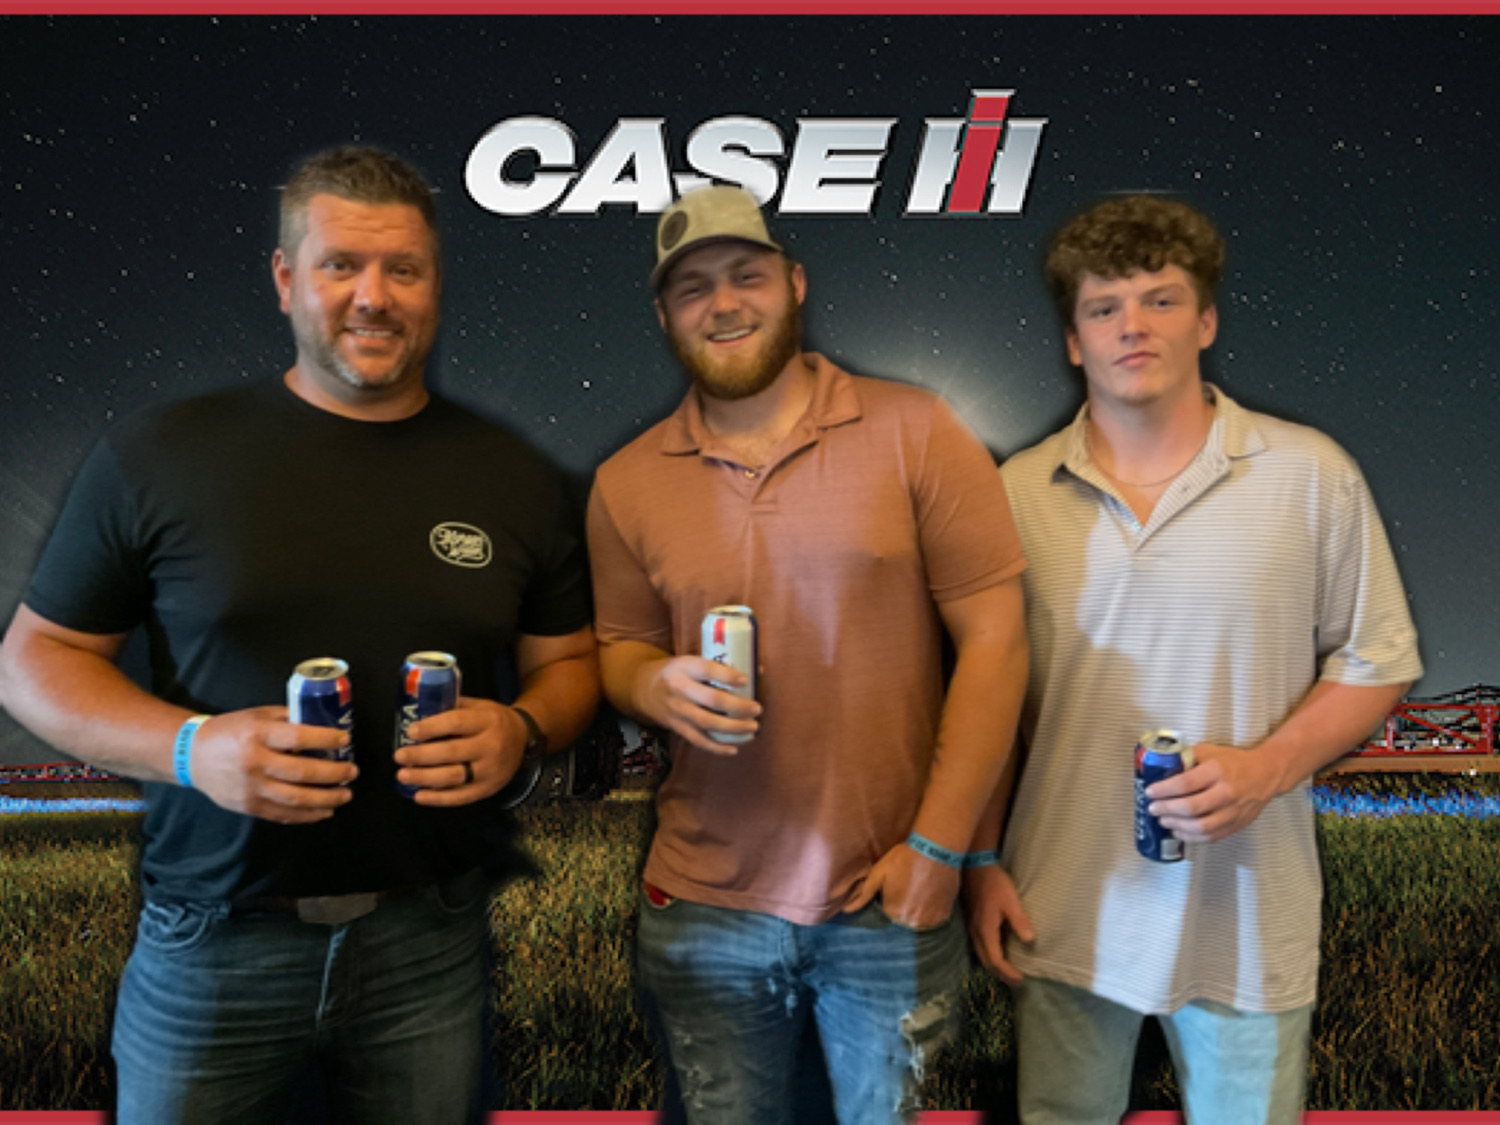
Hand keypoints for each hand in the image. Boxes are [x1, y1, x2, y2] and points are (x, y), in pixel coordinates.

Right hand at [189, 707, 355, 823]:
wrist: (192, 755)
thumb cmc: (231, 731)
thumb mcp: (258, 716)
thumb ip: (288, 720)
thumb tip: (324, 722)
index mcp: (257, 735)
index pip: (299, 738)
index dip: (326, 739)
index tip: (345, 739)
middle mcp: (254, 763)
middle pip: (302, 773)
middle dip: (334, 774)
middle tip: (352, 771)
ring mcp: (251, 788)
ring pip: (296, 799)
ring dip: (326, 799)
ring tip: (345, 794)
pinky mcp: (248, 806)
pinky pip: (282, 814)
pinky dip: (306, 816)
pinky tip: (324, 811)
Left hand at [395, 697, 526, 805]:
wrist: (524, 739)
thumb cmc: (494, 721)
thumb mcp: (479, 706)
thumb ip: (453, 707)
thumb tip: (417, 711)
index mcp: (488, 721)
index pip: (456, 723)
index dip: (431, 727)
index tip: (410, 732)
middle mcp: (491, 746)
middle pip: (451, 752)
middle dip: (421, 756)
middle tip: (399, 756)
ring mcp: (490, 770)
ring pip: (454, 777)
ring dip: (424, 778)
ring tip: (403, 775)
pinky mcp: (488, 789)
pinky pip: (461, 797)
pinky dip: (438, 799)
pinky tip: (418, 796)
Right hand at [633, 655, 760, 754]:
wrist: (643, 688)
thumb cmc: (678, 672)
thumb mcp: (690, 661)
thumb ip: (719, 666)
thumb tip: (758, 670)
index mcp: (684, 667)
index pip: (707, 669)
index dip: (727, 676)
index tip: (745, 681)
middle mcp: (679, 689)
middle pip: (712, 700)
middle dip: (737, 707)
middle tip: (757, 709)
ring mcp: (677, 711)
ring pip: (707, 723)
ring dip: (733, 728)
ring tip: (752, 727)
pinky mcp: (677, 727)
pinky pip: (698, 740)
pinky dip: (717, 747)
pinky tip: (734, 748)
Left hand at [843, 841, 959, 929]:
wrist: (934, 850)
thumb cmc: (904, 858)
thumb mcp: (879, 872)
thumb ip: (864, 893)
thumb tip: (845, 910)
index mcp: (892, 912)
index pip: (888, 913)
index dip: (892, 898)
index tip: (898, 885)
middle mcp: (910, 921)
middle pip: (904, 918)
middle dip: (905, 906)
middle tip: (911, 886)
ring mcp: (929, 920)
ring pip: (919, 920)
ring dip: (919, 910)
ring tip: (921, 890)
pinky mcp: (944, 915)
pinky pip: (934, 919)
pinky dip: (933, 910)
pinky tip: (932, 894)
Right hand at [962, 864, 1033, 986]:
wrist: (974, 867)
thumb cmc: (994, 883)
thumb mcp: (1011, 901)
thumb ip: (1019, 921)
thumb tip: (1030, 942)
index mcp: (985, 930)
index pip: (995, 960)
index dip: (1008, 973)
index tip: (1021, 980)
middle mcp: (975, 933)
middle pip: (986, 962)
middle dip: (1000, 974)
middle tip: (1016, 982)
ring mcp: (970, 928)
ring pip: (980, 955)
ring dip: (993, 966)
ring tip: (1007, 972)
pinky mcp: (970, 922)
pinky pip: (978, 946)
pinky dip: (988, 956)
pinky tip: (996, 953)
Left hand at [1146, 741, 1280, 842]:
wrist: (1266, 774)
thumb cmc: (1233, 762)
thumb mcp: (1209, 751)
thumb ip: (1187, 759)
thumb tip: (1160, 769)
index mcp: (1217, 771)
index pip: (1185, 783)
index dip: (1164, 790)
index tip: (1150, 792)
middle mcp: (1226, 793)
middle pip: (1191, 807)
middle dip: (1167, 810)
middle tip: (1153, 808)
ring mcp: (1233, 812)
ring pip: (1201, 827)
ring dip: (1177, 826)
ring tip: (1164, 821)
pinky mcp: (1236, 825)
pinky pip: (1211, 836)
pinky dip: (1191, 837)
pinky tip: (1179, 831)